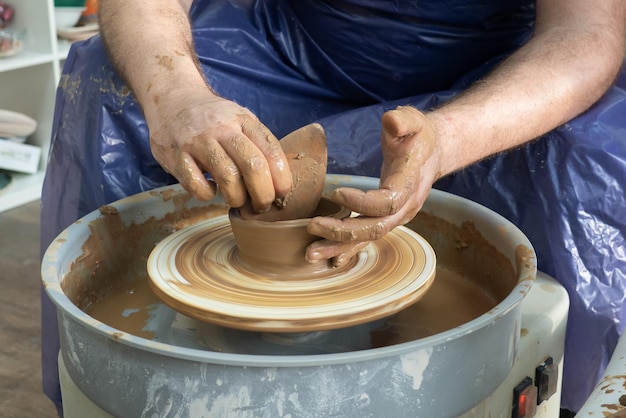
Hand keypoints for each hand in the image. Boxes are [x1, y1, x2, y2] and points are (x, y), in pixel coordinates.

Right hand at [146, 88, 291, 212]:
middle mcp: (222, 128)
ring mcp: (198, 141)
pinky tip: (209, 189)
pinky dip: (206, 194)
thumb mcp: (239, 120)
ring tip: (236, 201)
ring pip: (227, 176)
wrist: (171, 99)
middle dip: (263, 194)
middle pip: (253, 166)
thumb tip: (277, 184)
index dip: (281, 179)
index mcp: (244, 120)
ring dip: (237, 197)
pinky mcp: (175, 155)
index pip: (271, 151)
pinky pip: (196, 184)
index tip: (281, 194)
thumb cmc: (213, 119)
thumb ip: (257, 144)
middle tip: (261, 206)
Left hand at [306, 106, 442, 265]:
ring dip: (339, 246)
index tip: (335, 193)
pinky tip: (330, 258)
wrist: (432, 151)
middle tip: (312, 226)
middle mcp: (406, 206)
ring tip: (311, 253)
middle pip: (375, 228)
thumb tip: (391, 121)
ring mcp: (397, 216)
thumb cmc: (418, 134)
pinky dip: (348, 250)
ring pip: (369, 238)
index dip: (361, 202)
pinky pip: (367, 239)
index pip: (386, 202)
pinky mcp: (387, 219)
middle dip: (343, 231)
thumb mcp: (413, 119)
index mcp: (410, 183)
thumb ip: (403, 120)